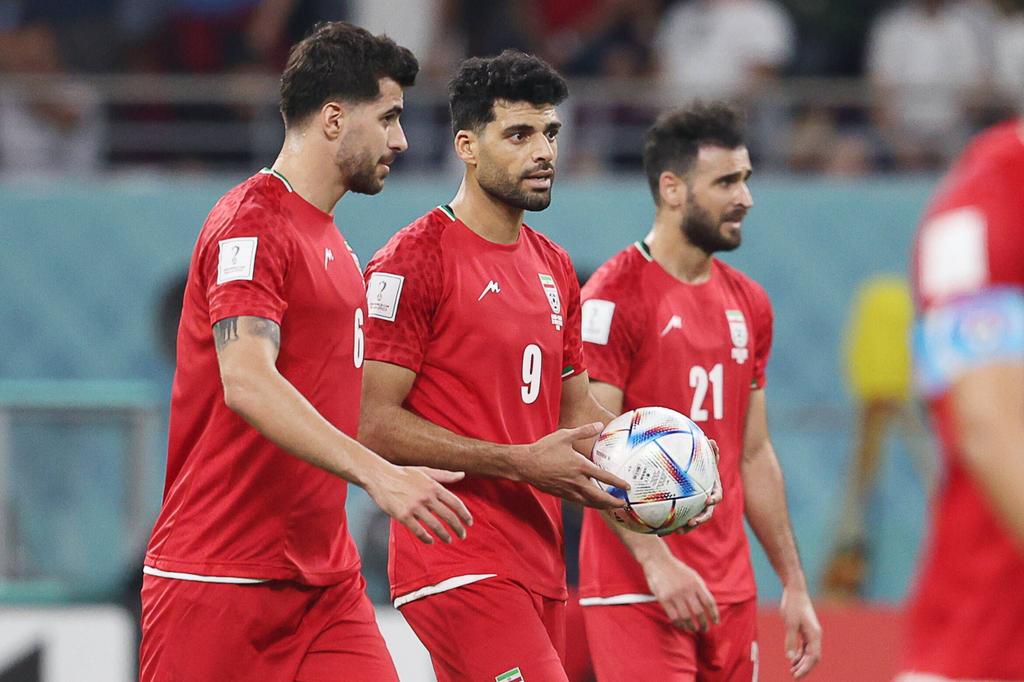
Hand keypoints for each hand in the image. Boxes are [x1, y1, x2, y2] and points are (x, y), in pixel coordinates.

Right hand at [366, 464, 472, 544]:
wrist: (380, 476)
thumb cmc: (403, 473)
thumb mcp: (425, 471)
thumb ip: (445, 475)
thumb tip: (462, 475)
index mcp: (433, 486)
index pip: (455, 503)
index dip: (465, 514)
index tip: (469, 523)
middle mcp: (427, 497)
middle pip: (448, 516)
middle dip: (458, 528)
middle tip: (462, 535)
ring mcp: (415, 507)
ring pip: (435, 526)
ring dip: (444, 535)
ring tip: (448, 540)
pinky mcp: (403, 516)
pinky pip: (418, 531)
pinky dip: (426, 538)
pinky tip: (430, 541)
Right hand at [515, 422, 629, 508]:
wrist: (525, 464)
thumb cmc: (544, 449)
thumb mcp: (565, 436)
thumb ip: (584, 430)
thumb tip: (600, 424)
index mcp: (580, 466)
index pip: (604, 477)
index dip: (618, 483)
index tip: (627, 487)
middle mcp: (576, 481)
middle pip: (599, 496)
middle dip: (612, 501)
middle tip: (622, 503)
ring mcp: (568, 490)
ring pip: (589, 502)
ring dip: (601, 506)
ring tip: (610, 507)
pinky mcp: (561, 494)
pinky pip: (578, 502)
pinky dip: (588, 504)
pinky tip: (590, 503)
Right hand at [641, 552, 718, 631]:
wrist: (658, 561)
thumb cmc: (675, 568)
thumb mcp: (692, 575)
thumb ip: (700, 589)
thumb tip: (707, 605)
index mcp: (696, 583)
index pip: (709, 602)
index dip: (714, 614)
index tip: (715, 622)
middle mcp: (687, 590)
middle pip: (699, 612)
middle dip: (703, 623)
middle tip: (704, 629)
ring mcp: (675, 595)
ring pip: (686, 617)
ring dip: (691, 626)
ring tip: (693, 629)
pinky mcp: (664, 599)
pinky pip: (674, 616)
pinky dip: (679, 624)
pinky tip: (681, 625)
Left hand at [677, 438, 722, 531]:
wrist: (696, 480)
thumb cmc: (702, 469)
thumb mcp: (706, 461)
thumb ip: (710, 453)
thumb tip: (711, 441)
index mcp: (712, 491)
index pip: (716, 496)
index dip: (714, 499)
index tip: (709, 499)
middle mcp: (706, 503)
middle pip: (706, 514)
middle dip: (700, 519)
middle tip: (692, 521)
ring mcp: (697, 510)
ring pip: (693, 522)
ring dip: (686, 527)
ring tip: (677, 531)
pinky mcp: (686, 515)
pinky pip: (680, 522)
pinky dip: (672, 527)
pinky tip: (659, 532)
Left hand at [780, 586, 821, 677]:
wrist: (794, 589)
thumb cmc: (792, 605)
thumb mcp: (790, 623)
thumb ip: (790, 641)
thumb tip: (790, 658)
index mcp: (814, 634)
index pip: (813, 657)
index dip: (805, 668)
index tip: (795, 675)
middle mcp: (815, 635)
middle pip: (813, 657)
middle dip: (804, 668)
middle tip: (794, 677)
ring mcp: (811, 632)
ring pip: (809, 652)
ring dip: (801, 662)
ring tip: (792, 670)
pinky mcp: (805, 629)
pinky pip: (805, 646)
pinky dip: (800, 654)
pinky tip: (792, 659)